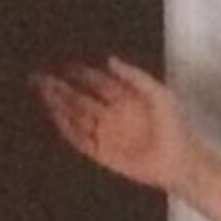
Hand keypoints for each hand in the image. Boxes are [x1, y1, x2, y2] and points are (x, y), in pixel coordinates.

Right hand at [35, 57, 198, 191]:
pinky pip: (78, 139)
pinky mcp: (100, 152)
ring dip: (58, 104)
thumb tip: (108, 59)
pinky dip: (66, 128)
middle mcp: (110, 114)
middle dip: (60, 87)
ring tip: (41, 90)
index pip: (96, 82)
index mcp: (125, 98)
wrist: (178, 161)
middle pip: (79, 98)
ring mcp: (104, 133)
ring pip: (75, 116)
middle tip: (41, 75)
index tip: (63, 63)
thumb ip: (134, 76)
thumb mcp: (158, 94)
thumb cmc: (174, 126)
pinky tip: (54, 115)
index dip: (80, 73)